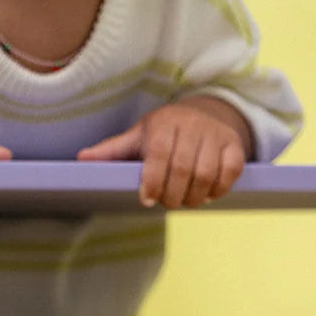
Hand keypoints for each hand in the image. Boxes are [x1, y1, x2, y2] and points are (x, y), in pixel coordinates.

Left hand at [77, 99, 247, 207]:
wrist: (205, 112)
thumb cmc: (164, 133)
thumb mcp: (137, 138)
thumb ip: (112, 151)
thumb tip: (81, 159)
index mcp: (164, 124)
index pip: (160, 155)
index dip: (153, 181)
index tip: (147, 200)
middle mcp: (192, 125)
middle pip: (183, 170)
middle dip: (173, 195)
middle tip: (167, 203)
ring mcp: (215, 134)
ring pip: (207, 174)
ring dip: (195, 197)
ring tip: (186, 201)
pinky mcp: (234, 144)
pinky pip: (230, 171)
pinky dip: (219, 189)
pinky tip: (207, 193)